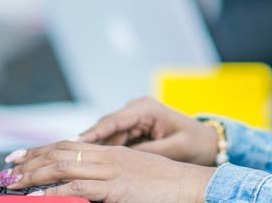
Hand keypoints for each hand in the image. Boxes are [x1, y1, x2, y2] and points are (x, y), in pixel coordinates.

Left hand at [5, 141, 215, 202]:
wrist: (192, 185)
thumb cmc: (168, 185)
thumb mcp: (134, 176)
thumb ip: (109, 177)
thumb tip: (84, 187)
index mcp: (112, 152)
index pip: (68, 145)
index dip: (40, 150)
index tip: (19, 157)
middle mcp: (108, 156)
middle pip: (60, 151)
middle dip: (30, 161)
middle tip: (6, 170)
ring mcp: (112, 170)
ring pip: (63, 166)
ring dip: (33, 175)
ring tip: (12, 183)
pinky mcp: (116, 187)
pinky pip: (78, 187)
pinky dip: (54, 191)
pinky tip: (37, 196)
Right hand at [76, 97, 219, 165]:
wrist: (207, 141)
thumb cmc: (194, 143)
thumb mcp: (173, 148)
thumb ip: (146, 151)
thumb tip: (120, 160)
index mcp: (146, 108)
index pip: (114, 120)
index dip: (93, 133)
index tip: (75, 144)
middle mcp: (136, 110)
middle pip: (105, 127)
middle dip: (85, 142)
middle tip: (64, 156)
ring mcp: (134, 119)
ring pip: (106, 135)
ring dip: (91, 149)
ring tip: (71, 161)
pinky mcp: (133, 130)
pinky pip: (113, 140)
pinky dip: (102, 151)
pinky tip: (88, 163)